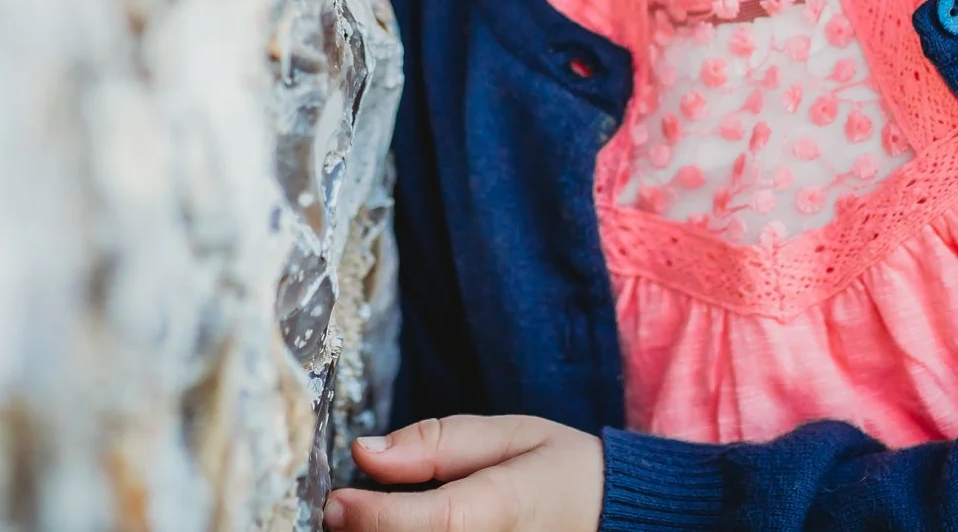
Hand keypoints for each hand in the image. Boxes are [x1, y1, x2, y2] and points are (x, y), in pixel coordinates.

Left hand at [325, 414, 602, 531]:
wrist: (621, 521)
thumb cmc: (564, 473)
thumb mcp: (509, 435)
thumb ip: (435, 442)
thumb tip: (365, 451)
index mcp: (505, 509)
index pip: (430, 521)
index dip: (370, 514)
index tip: (336, 499)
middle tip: (345, 512)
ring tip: (374, 523)